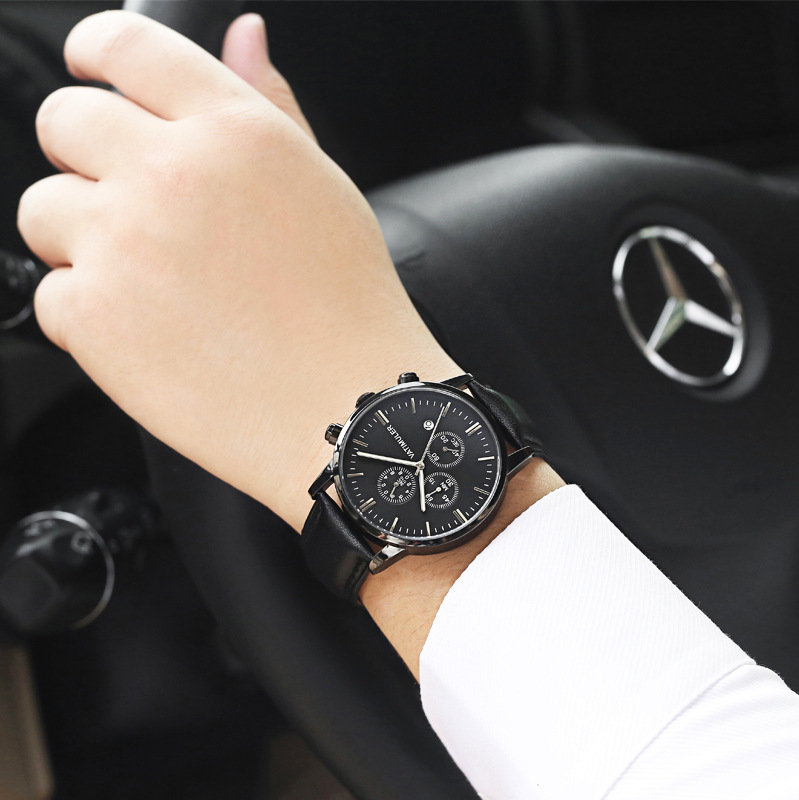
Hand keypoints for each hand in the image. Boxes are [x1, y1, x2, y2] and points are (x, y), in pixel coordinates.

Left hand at [17, 10, 460, 530]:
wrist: (349, 411)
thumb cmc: (349, 308)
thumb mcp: (322, 189)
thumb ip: (269, 105)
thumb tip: (243, 33)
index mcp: (236, 131)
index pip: (126, 46)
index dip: (95, 54)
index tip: (89, 73)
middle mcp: (172, 173)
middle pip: (62, 122)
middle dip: (84, 160)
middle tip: (131, 209)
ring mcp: (125, 243)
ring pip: (42, 210)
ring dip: (81, 242)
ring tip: (151, 287)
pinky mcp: (94, 317)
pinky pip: (52, 295)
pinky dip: (90, 317)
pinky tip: (154, 337)